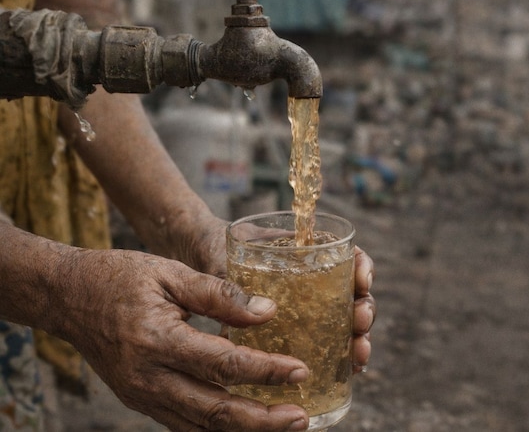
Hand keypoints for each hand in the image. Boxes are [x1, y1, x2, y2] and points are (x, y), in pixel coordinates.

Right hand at [49, 248, 310, 431]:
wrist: (67, 296)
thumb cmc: (120, 277)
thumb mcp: (171, 273)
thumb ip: (220, 293)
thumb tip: (269, 310)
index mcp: (157, 341)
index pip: (224, 364)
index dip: (266, 371)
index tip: (300, 371)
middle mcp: (148, 377)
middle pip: (215, 411)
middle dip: (263, 419)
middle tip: (301, 417)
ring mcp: (142, 395)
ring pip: (201, 426)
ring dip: (245, 430)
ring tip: (284, 424)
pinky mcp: (141, 400)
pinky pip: (185, 423)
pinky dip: (218, 427)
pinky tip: (246, 422)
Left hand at [177, 215, 376, 372]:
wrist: (196, 258)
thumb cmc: (214, 250)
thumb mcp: (224, 258)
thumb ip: (233, 282)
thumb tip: (253, 314)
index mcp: (306, 252)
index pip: (347, 257)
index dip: (362, 268)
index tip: (362, 280)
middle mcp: (314, 280)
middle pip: (353, 294)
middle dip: (364, 311)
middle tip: (360, 324)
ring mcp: (307, 308)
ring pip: (346, 322)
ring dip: (358, 338)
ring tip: (359, 355)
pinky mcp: (296, 334)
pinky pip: (328, 345)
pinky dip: (342, 358)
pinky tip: (349, 372)